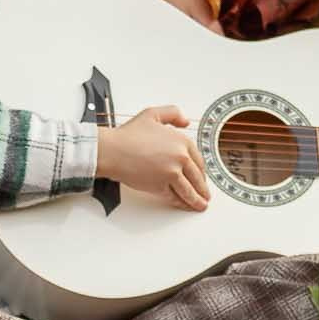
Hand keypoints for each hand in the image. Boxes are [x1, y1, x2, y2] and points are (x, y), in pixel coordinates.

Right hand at [96, 104, 210, 210]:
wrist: (113, 150)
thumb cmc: (128, 135)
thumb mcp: (153, 114)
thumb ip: (172, 114)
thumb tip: (186, 121)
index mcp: (181, 141)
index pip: (198, 160)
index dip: (202, 171)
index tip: (202, 177)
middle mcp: (180, 156)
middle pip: (197, 177)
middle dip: (202, 188)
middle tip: (205, 194)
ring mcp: (172, 172)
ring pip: (189, 190)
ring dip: (196, 200)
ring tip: (200, 205)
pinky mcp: (162, 186)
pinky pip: (176, 197)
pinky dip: (182, 203)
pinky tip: (184, 205)